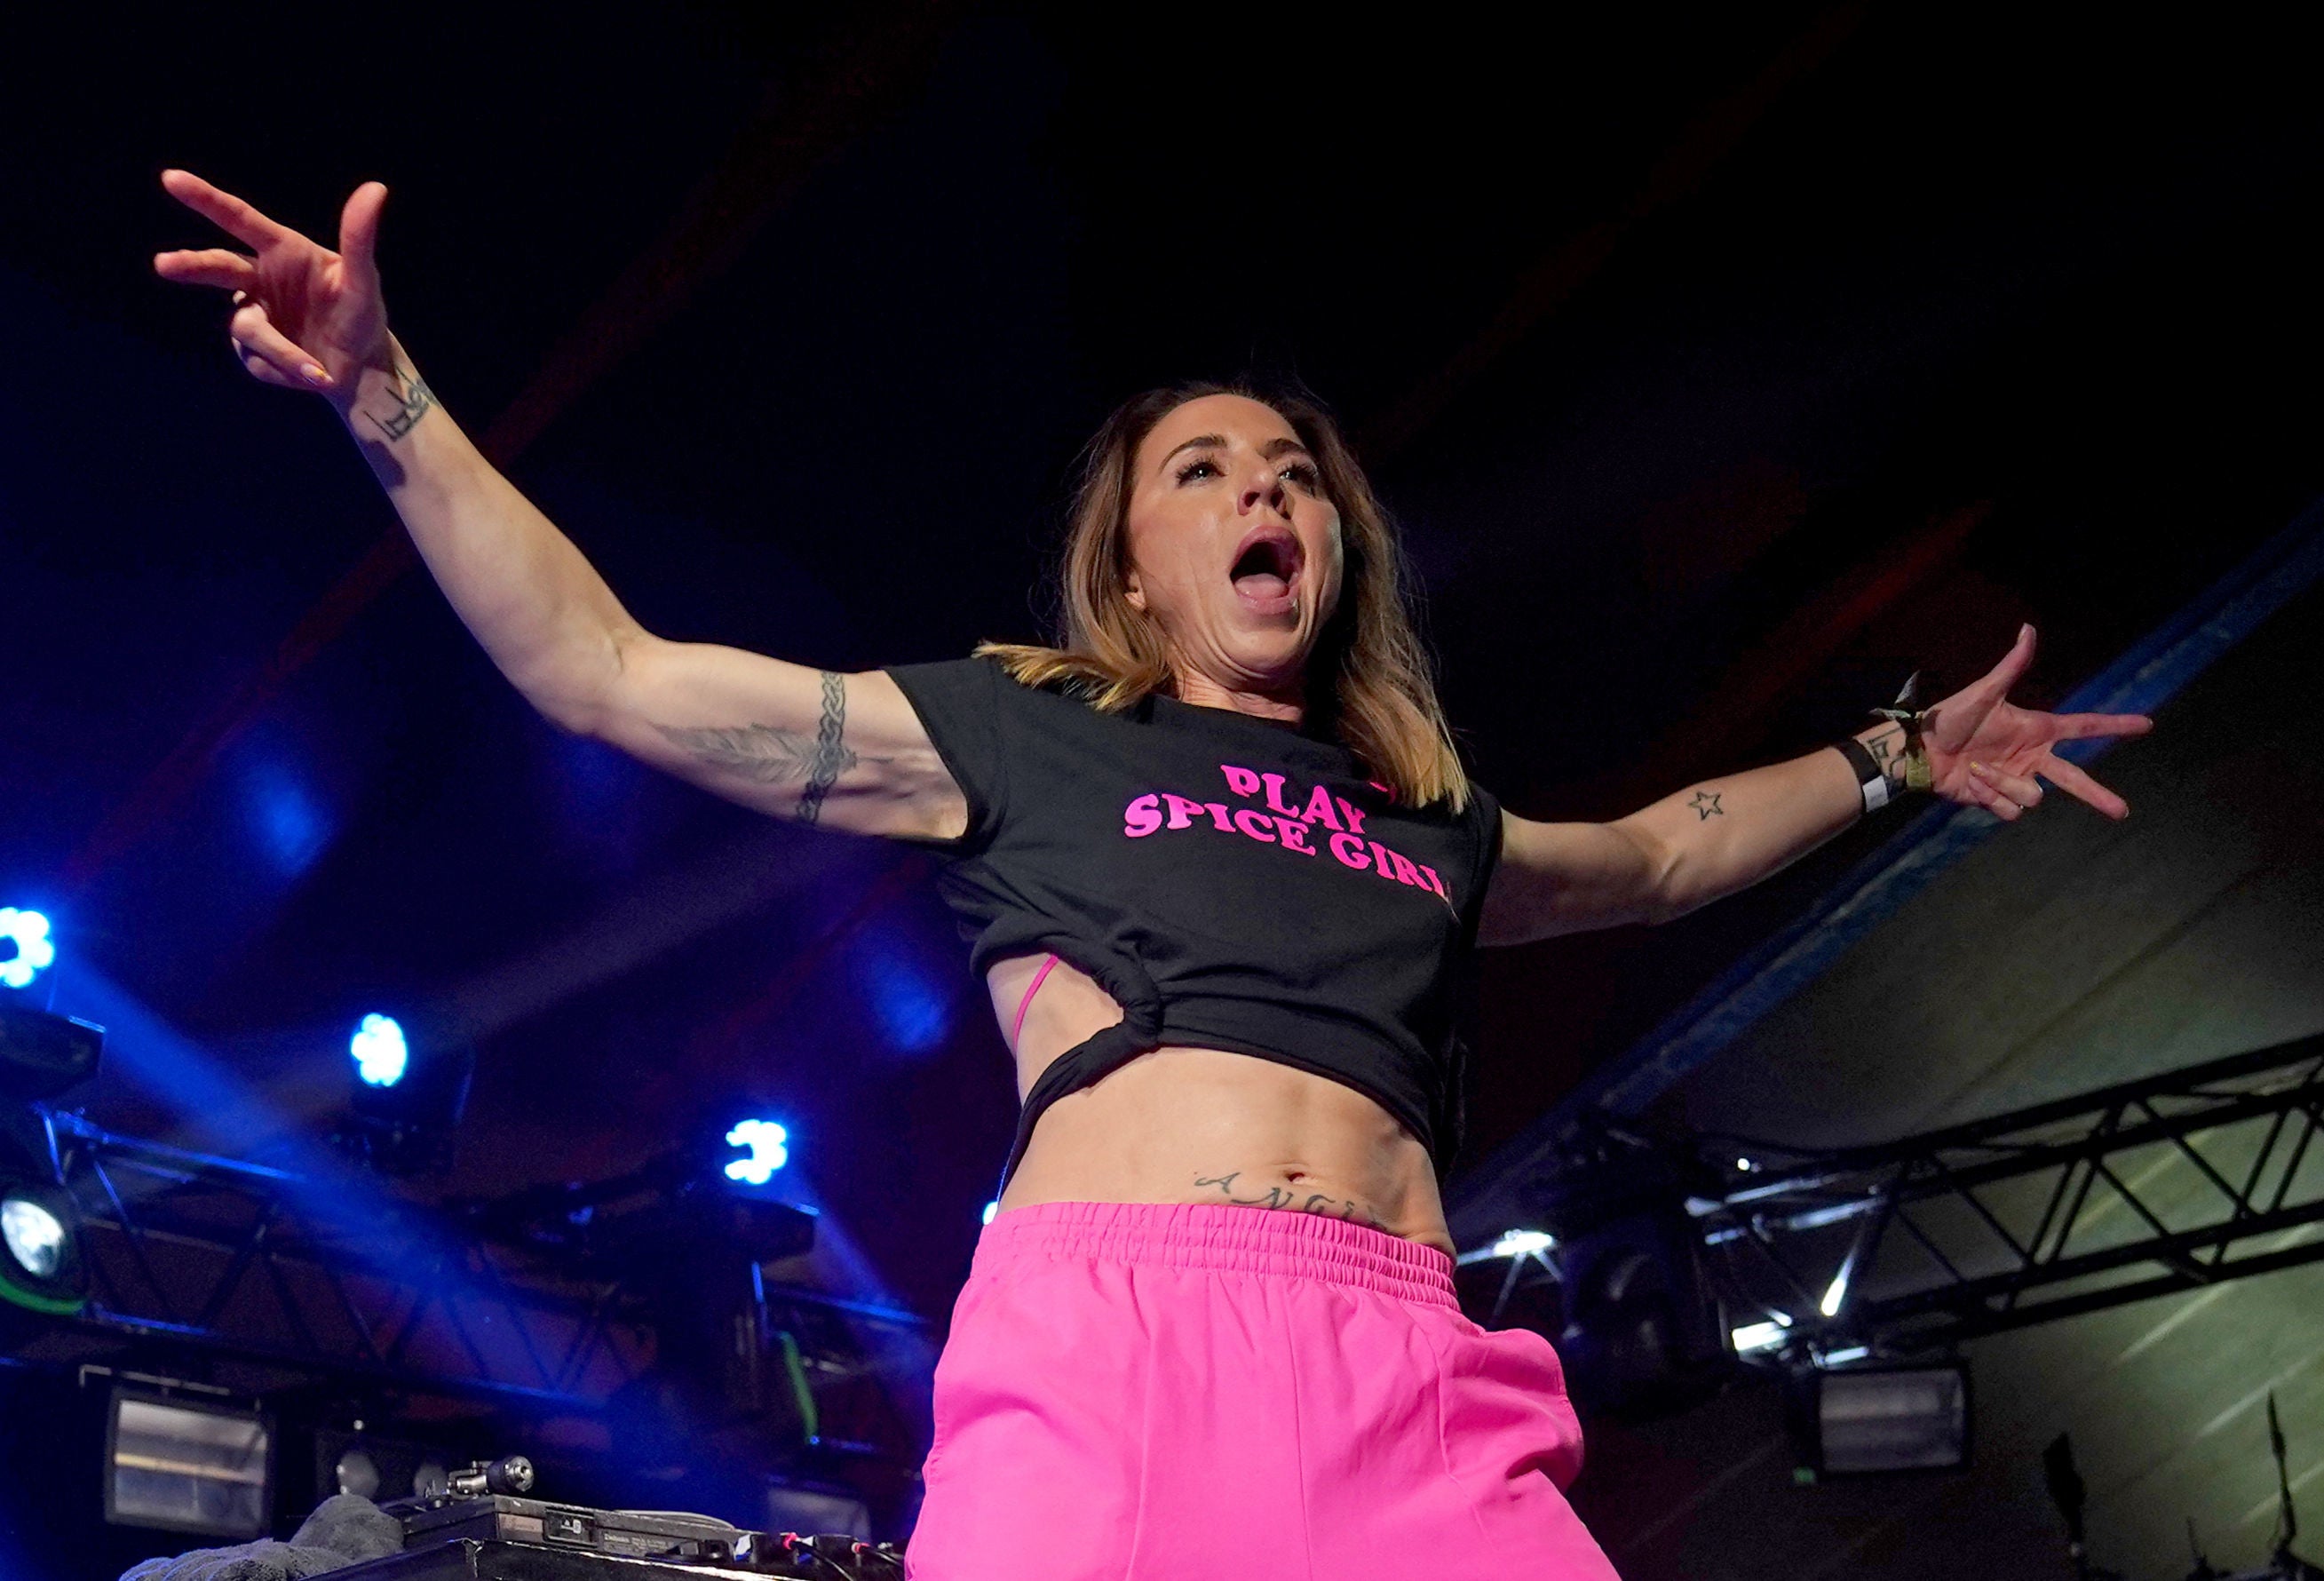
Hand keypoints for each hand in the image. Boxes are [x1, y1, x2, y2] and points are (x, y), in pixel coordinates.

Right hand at [152, 170, 389, 398]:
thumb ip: (359, 238)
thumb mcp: (363, 280)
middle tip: (164, 264)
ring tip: (320, 373)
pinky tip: (314, 373)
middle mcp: (260, 277)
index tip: (171, 179)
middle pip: (217, 266)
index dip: (206, 198)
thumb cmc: (362, 315)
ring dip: (283, 352)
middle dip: (191, 265)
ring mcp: (252, 313)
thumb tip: (376, 188)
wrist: (362, 369)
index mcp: (283, 251)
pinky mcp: (251, 351)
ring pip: (247, 328)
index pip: (240, 219)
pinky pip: (259, 361)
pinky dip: (289, 370)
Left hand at [1920, 624, 2152, 820]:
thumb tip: (2029, 628)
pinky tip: (1972, 782)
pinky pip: (2010, 809)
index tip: (2146, 724)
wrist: (1922, 752)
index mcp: (2037, 730)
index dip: (2115, 725)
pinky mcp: (2000, 800)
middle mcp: (2033, 758)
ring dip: (2003, 782)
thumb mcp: (1984, 692)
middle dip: (2097, 795)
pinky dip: (1990, 796)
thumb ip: (2012, 666)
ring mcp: (2017, 780)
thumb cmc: (1952, 718)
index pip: (2084, 727)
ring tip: (1977, 768)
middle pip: (2075, 779)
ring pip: (2033, 795)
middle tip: (2122, 811)